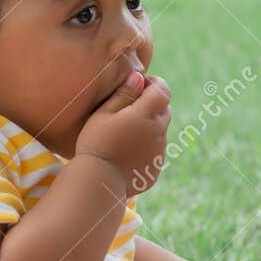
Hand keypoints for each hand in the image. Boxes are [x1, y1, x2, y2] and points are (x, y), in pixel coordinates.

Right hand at [72, 70, 171, 196]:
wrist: (99, 182)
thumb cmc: (96, 143)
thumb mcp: (104, 114)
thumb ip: (123, 94)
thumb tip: (138, 77)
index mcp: (146, 115)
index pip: (162, 90)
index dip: (155, 83)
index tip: (141, 83)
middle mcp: (158, 132)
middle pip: (165, 110)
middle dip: (152, 103)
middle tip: (131, 106)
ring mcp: (159, 152)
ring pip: (161, 130)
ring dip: (149, 125)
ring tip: (125, 131)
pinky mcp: (156, 168)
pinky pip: (155, 150)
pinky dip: (146, 145)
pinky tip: (126, 150)